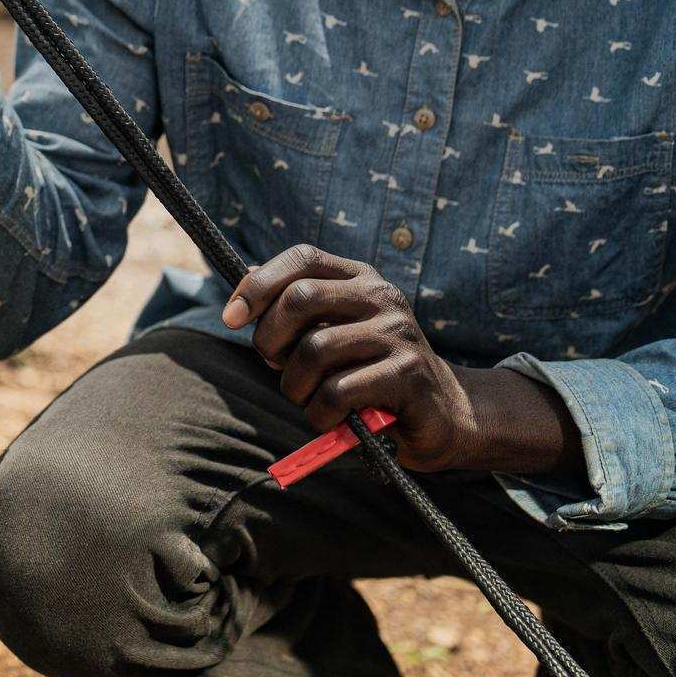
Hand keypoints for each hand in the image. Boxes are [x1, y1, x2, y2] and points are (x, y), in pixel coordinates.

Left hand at [222, 246, 478, 471]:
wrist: (444, 413)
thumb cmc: (373, 371)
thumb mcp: (336, 331)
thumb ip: (297, 308)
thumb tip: (244, 280)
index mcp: (361, 278)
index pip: (302, 257)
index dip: (259, 284)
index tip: (231, 317)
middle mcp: (382, 296)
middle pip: (299, 299)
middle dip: (270, 339)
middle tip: (275, 367)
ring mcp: (397, 333)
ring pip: (314, 350)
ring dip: (295, 386)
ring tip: (309, 399)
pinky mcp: (407, 374)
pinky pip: (337, 391)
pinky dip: (320, 412)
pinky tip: (331, 419)